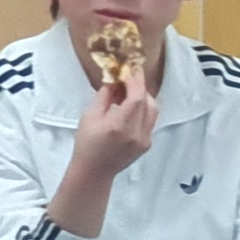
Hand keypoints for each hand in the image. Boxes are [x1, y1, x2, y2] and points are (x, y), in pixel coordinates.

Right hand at [57, 63, 160, 225]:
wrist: (94, 171)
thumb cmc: (86, 143)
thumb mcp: (89, 116)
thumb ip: (104, 96)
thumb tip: (115, 79)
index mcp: (120, 126)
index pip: (137, 98)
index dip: (137, 81)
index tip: (132, 69)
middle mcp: (137, 133)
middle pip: (149, 103)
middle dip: (140, 88)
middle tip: (129, 79)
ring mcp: (145, 140)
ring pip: (153, 112)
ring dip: (144, 98)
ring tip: (129, 92)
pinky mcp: (148, 144)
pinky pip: (150, 121)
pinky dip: (144, 110)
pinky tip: (131, 108)